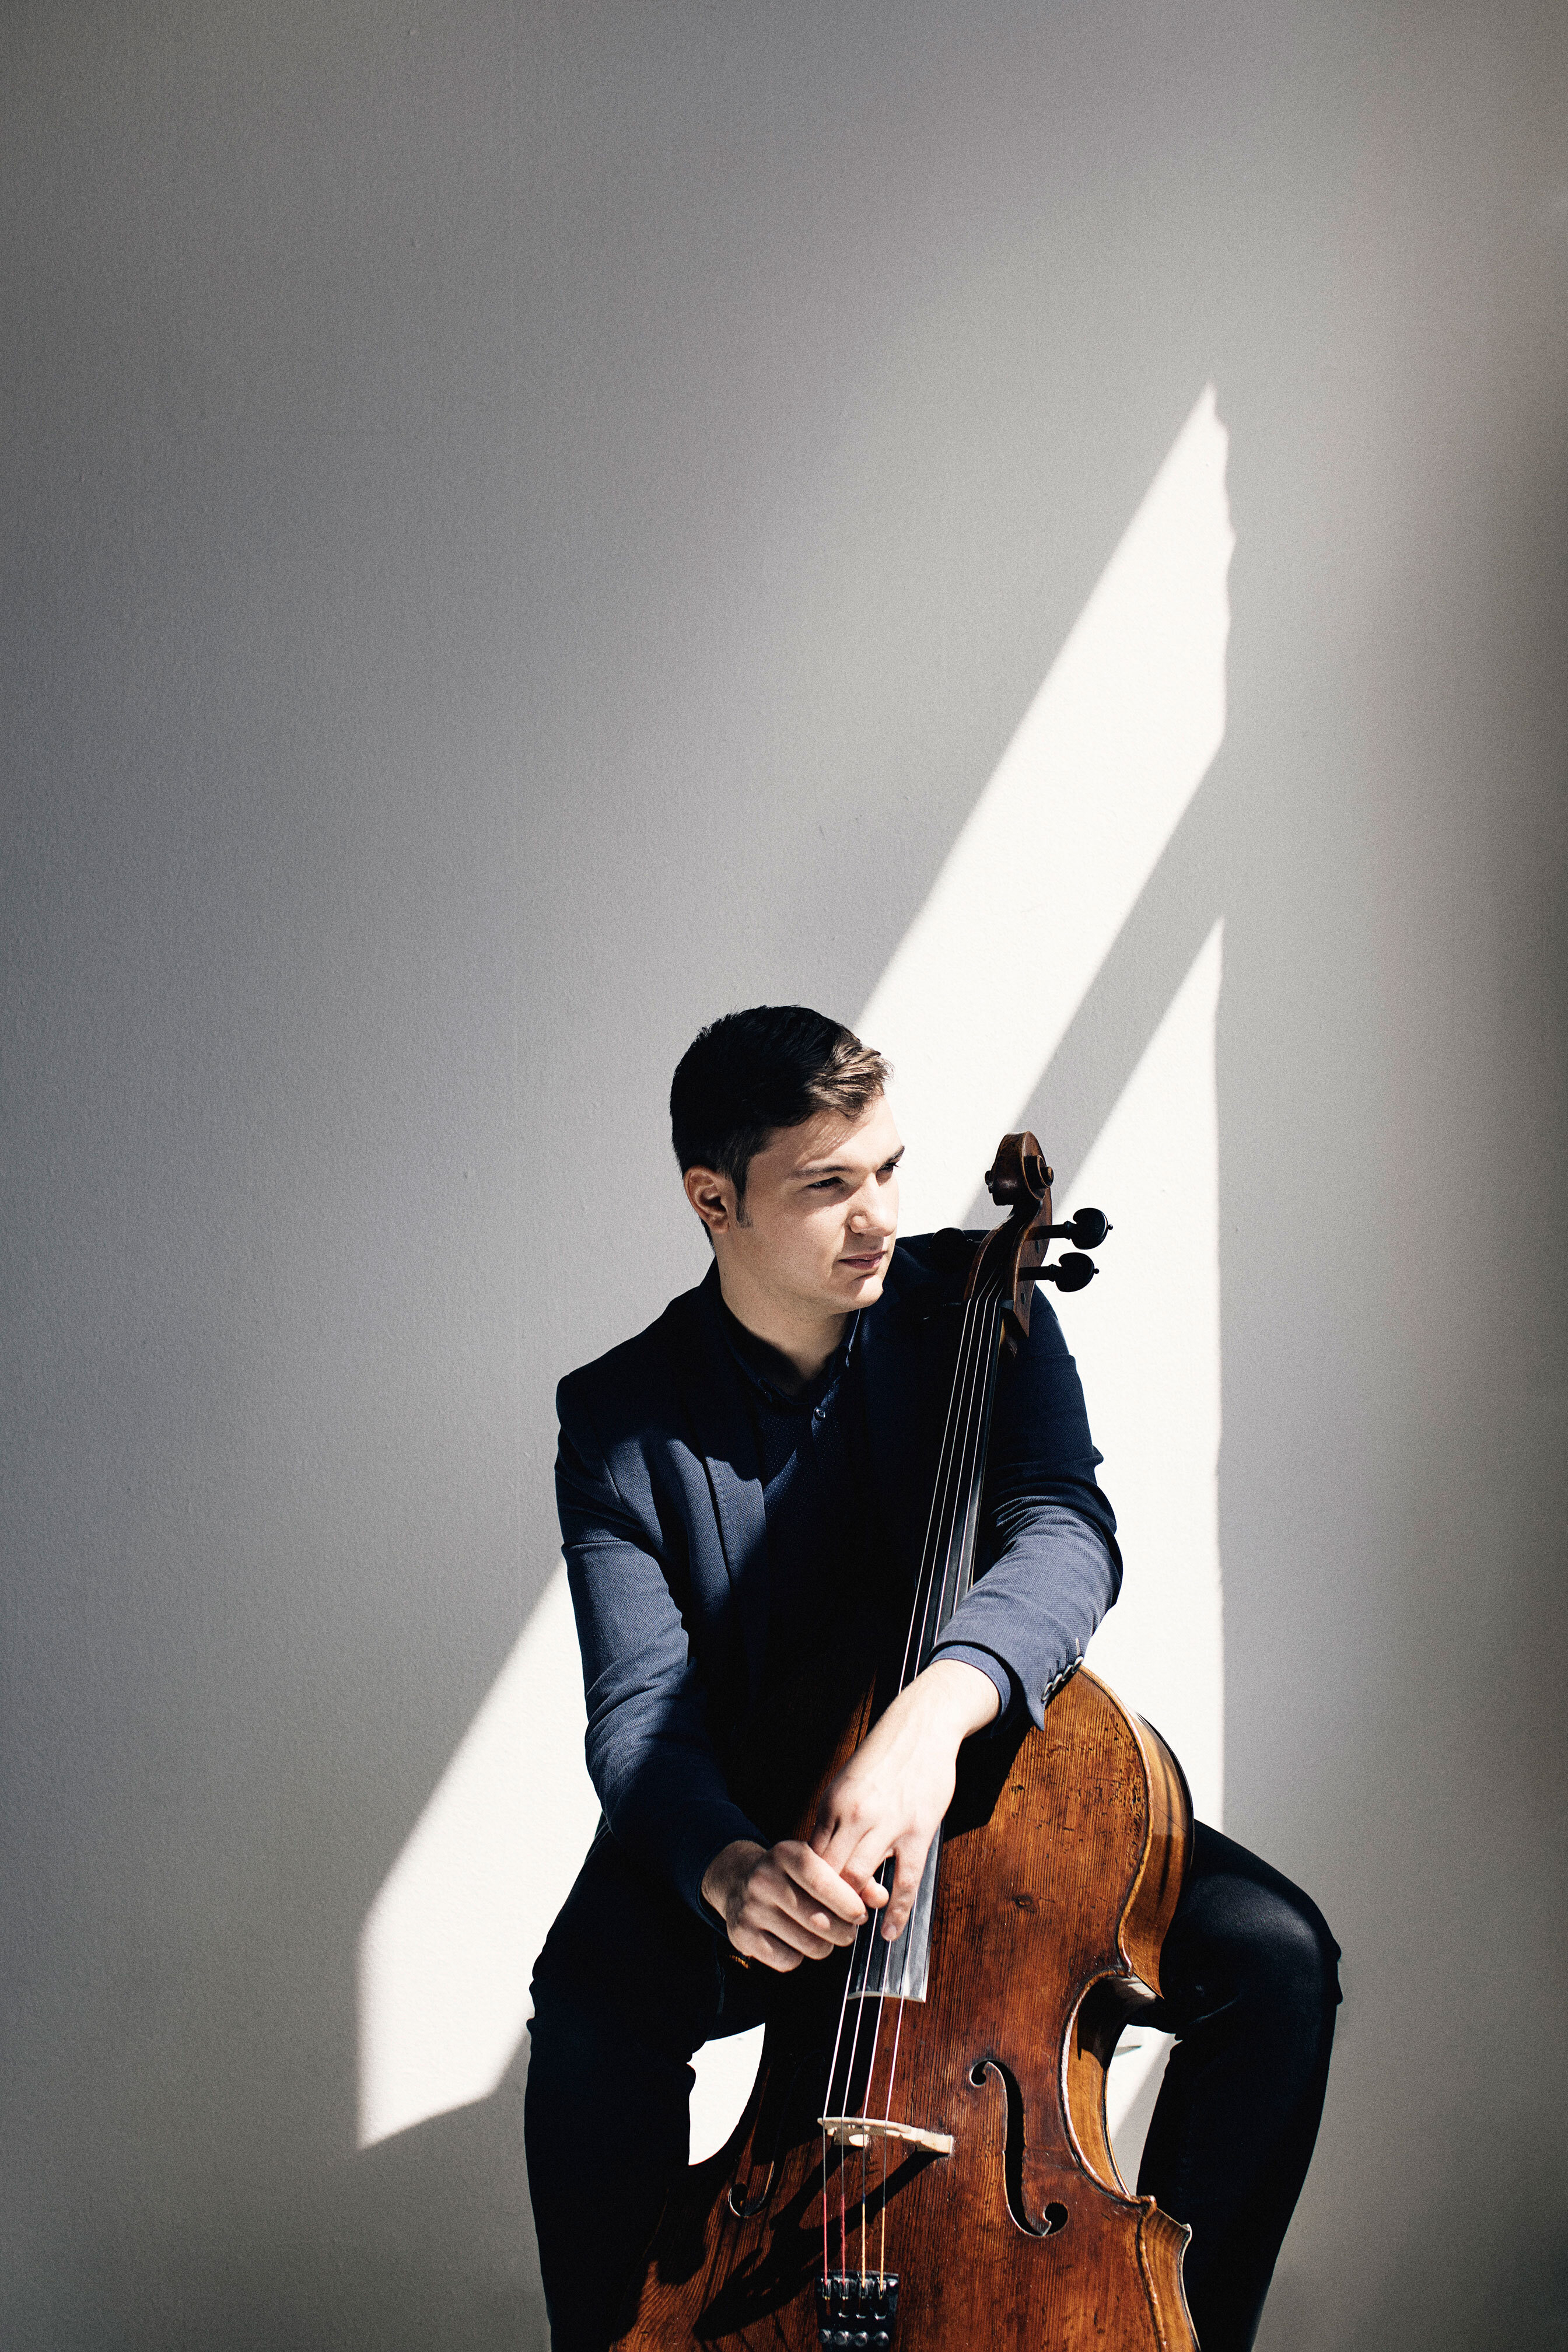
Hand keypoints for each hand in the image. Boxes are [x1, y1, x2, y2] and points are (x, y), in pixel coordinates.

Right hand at [701, 1837, 870, 1972]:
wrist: (739, 1881)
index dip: (848, 1902)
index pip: (823, 1881)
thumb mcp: (817, 1864)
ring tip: (827, 1936)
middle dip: (844, 1931)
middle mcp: (764, 1879)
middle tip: (849, 1930)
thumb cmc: (791, 1875)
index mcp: (785, 1854)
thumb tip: (882, 1899)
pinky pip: (788, 1960)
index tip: (860, 1913)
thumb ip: (853, 1879)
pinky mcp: (742, 1935)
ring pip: (808, 1944)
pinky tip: (798, 1940)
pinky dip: (800, 1956)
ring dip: (826, 1946)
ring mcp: (750, 1908)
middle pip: (819, 1919)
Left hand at [810, 1659, 999, 1941]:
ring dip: (854, 1908)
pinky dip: (894, 1911)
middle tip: (826, 1925)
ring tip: (854, 1926)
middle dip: (825, 1903)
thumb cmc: (884, 1758)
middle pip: (828, 1873)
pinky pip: (904, 1881)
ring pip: (859, 1879)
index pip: (810, 1858)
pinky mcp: (918, 1831)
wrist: (922, 1726)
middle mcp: (855, 1815)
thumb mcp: (847, 1784)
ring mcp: (887, 1824)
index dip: (806, 1887)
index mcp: (834, 1803)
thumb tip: (821, 1858)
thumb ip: (835, 1820)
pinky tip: (888, 1931)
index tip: (807, 1906)